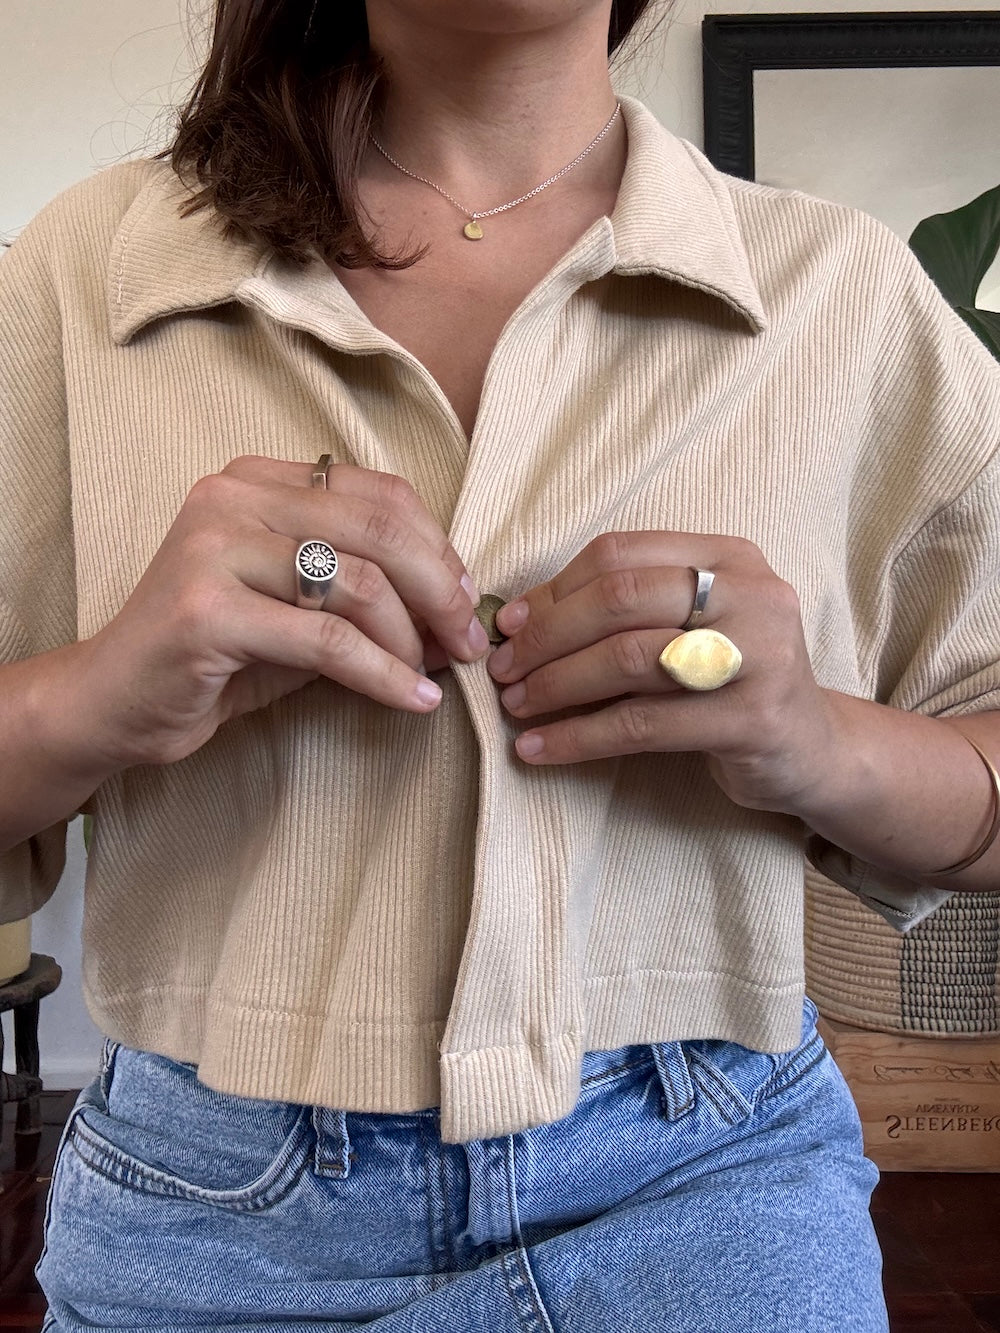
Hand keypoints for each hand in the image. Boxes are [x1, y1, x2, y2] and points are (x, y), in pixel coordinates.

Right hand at [75, 456, 486, 768]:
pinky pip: (328, 642)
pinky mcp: (208, 611)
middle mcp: (233, 498)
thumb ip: (364, 596)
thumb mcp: (298, 610)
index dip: (439, 548)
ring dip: (413, 640)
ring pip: (360, 583)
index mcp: (257, 481)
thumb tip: (457, 612)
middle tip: (469, 643)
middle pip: (381, 529)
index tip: (466, 601)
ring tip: (432, 676)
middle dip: (442, 591)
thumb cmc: (215, 656)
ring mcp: (215, 549)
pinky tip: (412, 700)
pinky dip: (384, 675)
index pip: (380, 494)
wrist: (112, 703)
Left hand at [487, 531, 836, 816]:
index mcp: (730, 557)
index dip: (554, 590)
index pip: (620, 554)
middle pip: (619, 599)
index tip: (510, 625)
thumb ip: (626, 610)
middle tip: (502, 670)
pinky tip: (540, 749)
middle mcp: (750, 594)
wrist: (813, 750)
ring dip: (556, 685)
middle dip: (546, 636)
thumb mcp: (691, 627)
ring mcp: (757, 656)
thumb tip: (519, 618)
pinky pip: (641, 724)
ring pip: (627, 659)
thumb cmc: (730, 683)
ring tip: (516, 706)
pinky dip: (579, 737)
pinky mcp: (750, 719)